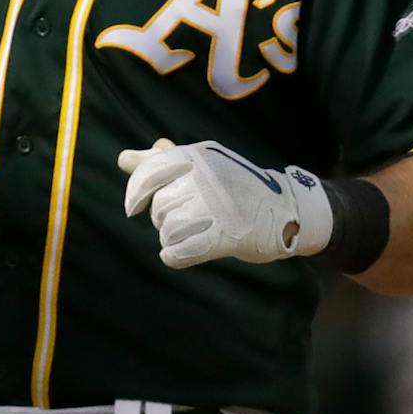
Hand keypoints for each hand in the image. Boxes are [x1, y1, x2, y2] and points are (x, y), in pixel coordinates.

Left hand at [119, 138, 332, 268]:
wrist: (287, 209)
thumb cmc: (238, 185)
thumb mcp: (204, 163)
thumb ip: (163, 161)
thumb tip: (125, 159)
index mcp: (196, 157)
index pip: (150, 171)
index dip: (136, 191)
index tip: (133, 208)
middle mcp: (203, 178)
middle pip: (160, 205)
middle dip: (163, 217)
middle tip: (183, 220)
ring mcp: (215, 207)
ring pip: (168, 228)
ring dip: (171, 237)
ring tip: (187, 236)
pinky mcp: (226, 235)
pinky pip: (184, 250)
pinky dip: (175, 256)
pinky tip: (174, 256)